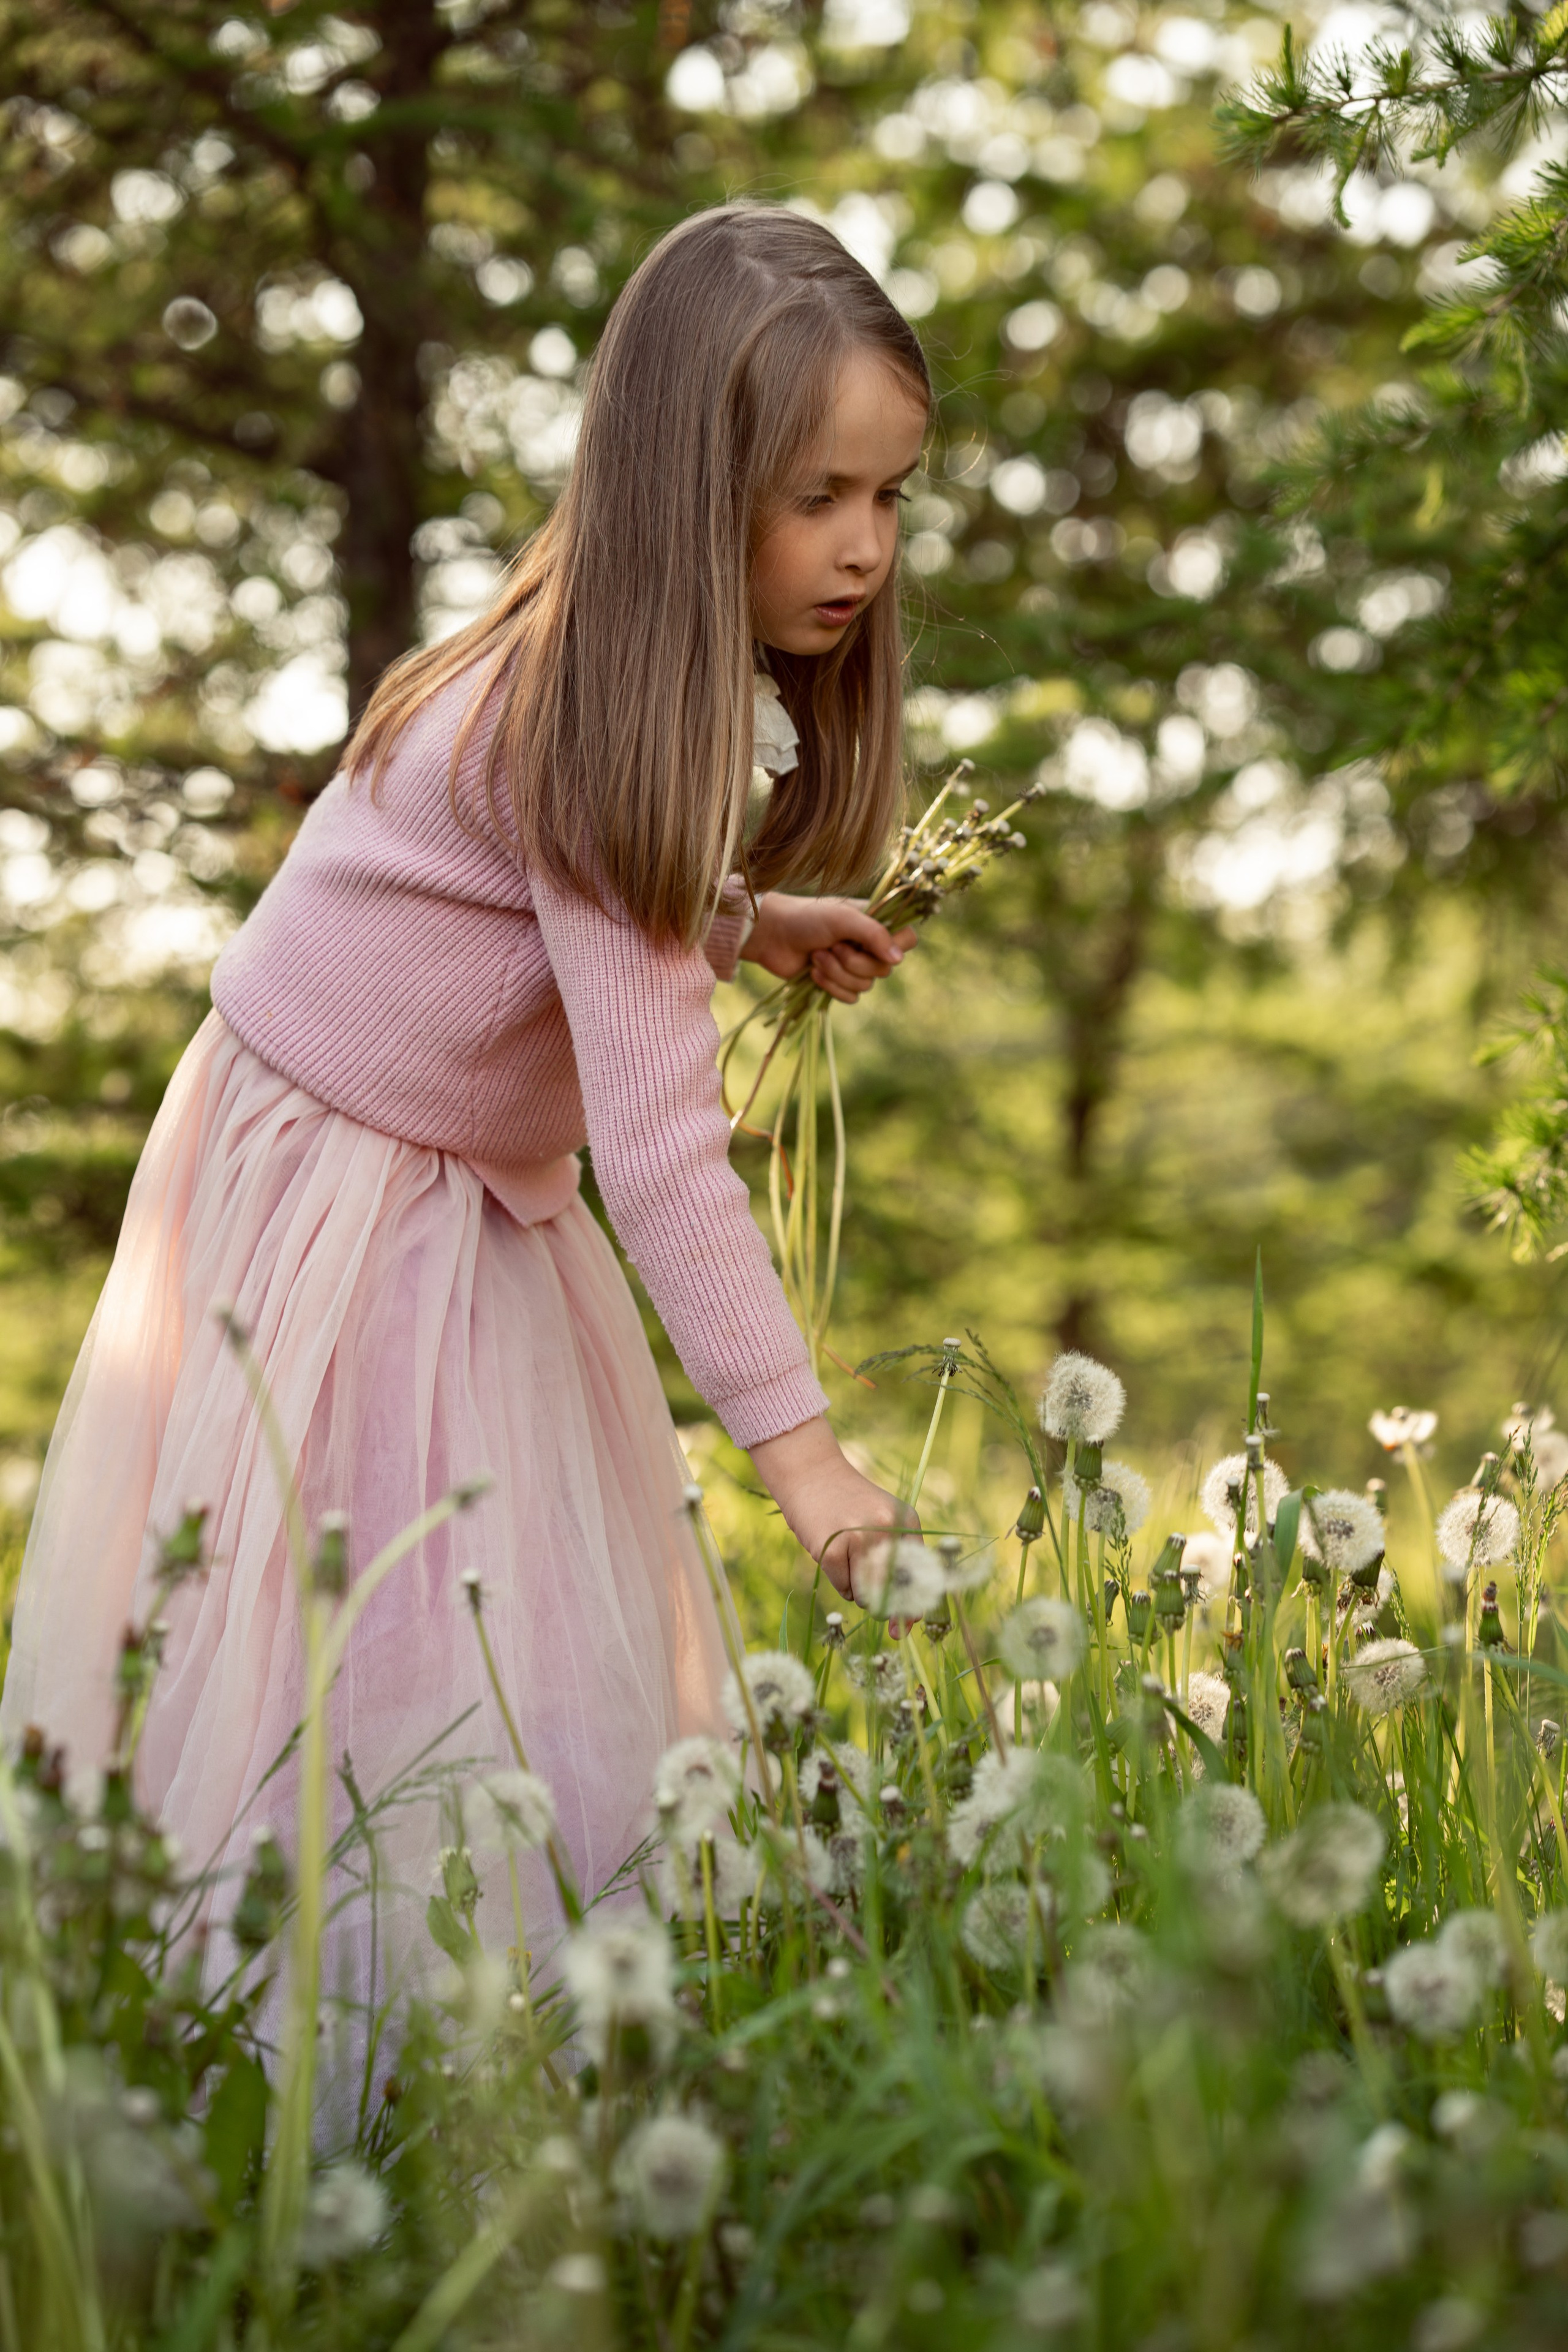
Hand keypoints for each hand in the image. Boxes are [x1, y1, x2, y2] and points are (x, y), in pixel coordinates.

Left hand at [743, 893, 917, 1006]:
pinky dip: (831, 987)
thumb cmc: (806, 918)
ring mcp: (853, 965)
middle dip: (854, 962)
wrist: (771, 936)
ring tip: (817, 956)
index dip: (896, 947)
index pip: (907, 939)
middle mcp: (868, 945)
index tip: (874, 945)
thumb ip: (873, 934)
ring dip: (837, 973)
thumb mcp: (842, 918)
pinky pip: (850, 997)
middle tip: (833, 946)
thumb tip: (897, 959)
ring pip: (865, 986)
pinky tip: (813, 972)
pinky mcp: (838, 983)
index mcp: (875, 923)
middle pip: (885, 969)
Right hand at [749, 1417, 916, 1602]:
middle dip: (884, 1605)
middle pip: (893, 1591)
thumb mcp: (884, 1520)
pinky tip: (833, 1557)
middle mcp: (888, 1529)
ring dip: (858, 1590)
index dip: (914, 1605)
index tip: (909, 1625)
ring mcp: (860, 1539)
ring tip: (848, 1561)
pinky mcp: (832, 1549)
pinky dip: (839, 1582)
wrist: (813, 1476)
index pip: (920, 1574)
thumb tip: (905, 1619)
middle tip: (874, 1604)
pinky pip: (843, 1588)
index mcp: (907, 1521)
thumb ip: (898, 1560)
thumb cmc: (850, 1505)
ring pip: (866, 1594)